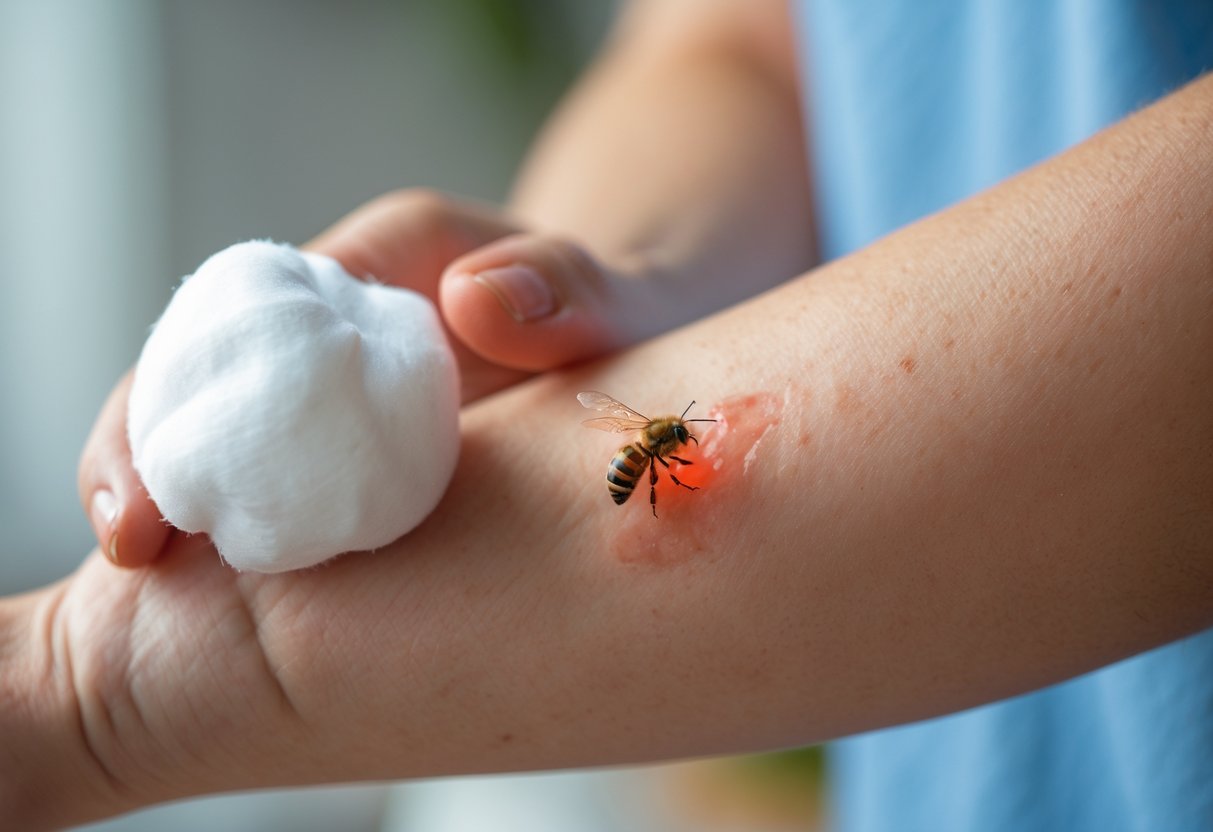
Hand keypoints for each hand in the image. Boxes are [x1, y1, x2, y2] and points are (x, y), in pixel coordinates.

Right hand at [78, 189, 695, 566]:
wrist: (615, 361)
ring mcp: (328, 393)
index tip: (182, 449)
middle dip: (152, 442)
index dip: (204, 367)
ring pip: (214, 432)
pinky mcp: (334, 455)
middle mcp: (335, 323)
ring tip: (143, 589)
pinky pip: (261, 485)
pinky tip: (204, 607)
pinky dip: (225, 536)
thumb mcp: (608, 299)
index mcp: (388, 263)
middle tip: (136, 540)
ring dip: (168, 498)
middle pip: (207, 366)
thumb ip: (565, 288)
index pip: (269, 299)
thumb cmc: (609, 324)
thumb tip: (476, 302)